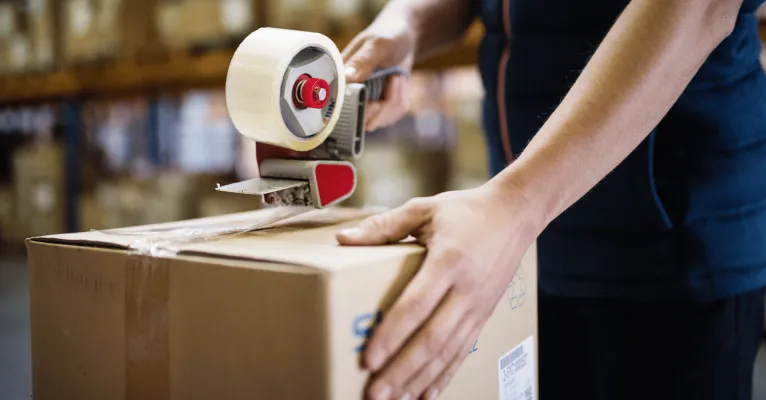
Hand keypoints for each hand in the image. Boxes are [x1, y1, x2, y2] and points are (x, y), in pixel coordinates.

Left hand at [336, 182, 542, 399]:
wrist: (515, 215)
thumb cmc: (466, 211)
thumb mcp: (424, 208)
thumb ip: (384, 226)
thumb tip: (344, 239)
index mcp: (448, 261)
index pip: (416, 305)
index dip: (391, 335)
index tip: (368, 359)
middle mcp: (466, 290)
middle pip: (431, 339)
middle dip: (401, 370)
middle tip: (374, 394)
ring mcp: (478, 307)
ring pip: (447, 352)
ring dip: (419, 380)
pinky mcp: (484, 316)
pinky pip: (463, 352)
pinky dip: (444, 377)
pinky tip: (426, 395)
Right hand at [342, 17, 414, 130]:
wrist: (404, 39)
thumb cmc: (388, 36)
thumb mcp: (377, 44)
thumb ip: (363, 60)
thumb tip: (347, 77)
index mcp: (340, 78)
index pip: (340, 109)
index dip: (358, 112)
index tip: (376, 103)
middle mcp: (348, 94)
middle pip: (362, 121)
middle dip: (384, 107)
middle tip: (393, 80)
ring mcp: (364, 103)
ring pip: (379, 121)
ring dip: (395, 100)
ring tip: (396, 77)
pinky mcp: (379, 108)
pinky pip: (391, 116)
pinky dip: (401, 100)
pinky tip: (399, 84)